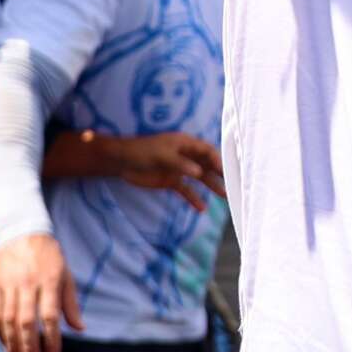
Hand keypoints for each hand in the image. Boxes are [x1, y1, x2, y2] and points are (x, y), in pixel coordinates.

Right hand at [0, 232, 77, 351]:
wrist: (22, 231)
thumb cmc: (49, 257)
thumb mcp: (66, 275)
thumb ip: (70, 304)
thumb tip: (80, 329)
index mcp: (50, 280)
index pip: (50, 316)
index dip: (52, 339)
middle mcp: (28, 283)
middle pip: (27, 322)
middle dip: (30, 348)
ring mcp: (10, 284)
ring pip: (8, 320)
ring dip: (13, 345)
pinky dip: (0, 333)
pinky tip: (7, 345)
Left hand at [64, 128, 226, 199]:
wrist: (118, 161)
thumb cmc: (136, 151)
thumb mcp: (156, 155)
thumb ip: (177, 162)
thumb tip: (195, 171)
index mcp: (183, 143)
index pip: (205, 149)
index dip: (218, 158)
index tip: (226, 169)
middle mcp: (184, 155)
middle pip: (207, 163)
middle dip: (220, 173)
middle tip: (233, 184)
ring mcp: (178, 168)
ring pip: (200, 177)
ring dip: (212, 186)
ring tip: (225, 197)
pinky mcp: (170, 180)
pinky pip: (186, 190)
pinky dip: (194, 199)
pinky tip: (202, 209)